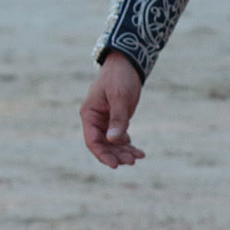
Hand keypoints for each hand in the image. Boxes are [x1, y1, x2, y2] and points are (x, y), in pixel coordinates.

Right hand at [81, 52, 145, 167]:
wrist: (127, 64)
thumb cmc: (119, 77)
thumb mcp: (119, 97)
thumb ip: (117, 119)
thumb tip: (114, 140)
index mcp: (90, 114)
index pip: (92, 140)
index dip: (102, 154)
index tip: (115, 165)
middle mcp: (95, 120)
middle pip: (103, 145)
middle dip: (116, 155)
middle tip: (132, 161)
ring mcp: (106, 121)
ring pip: (112, 144)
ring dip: (124, 152)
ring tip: (139, 157)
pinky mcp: (116, 120)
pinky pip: (120, 138)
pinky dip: (129, 145)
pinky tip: (139, 151)